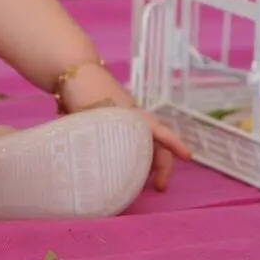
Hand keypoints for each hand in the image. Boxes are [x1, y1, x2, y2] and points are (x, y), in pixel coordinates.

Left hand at [58, 63, 190, 191]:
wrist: (72, 72)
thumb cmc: (86, 89)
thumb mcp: (95, 113)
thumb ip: (96, 136)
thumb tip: (96, 164)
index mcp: (134, 115)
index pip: (161, 131)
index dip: (176, 145)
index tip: (188, 157)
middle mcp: (131, 120)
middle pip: (154, 144)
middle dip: (161, 166)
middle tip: (159, 187)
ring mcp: (122, 123)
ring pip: (142, 146)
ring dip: (146, 163)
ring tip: (139, 184)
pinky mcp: (109, 125)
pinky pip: (126, 144)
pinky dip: (129, 158)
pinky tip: (119, 171)